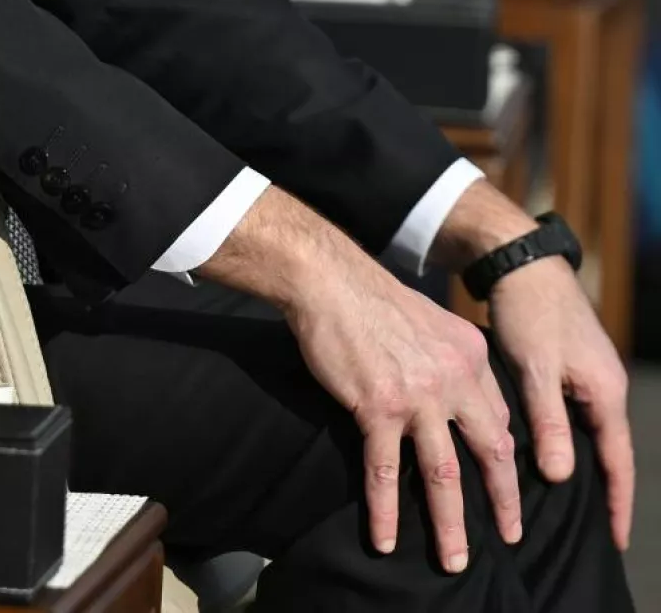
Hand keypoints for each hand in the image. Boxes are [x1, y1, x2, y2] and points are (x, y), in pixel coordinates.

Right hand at [201, 189, 519, 571]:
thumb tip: (467, 404)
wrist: (330, 280)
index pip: (499, 417)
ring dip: (450, 524)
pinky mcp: (378, 407)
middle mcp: (454, 378)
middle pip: (489, 452)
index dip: (502, 456)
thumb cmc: (375, 299)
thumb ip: (455, 361)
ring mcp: (418, 396)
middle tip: (510, 536)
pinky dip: (385, 511)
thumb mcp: (433, 322)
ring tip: (454, 560)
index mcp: (471, 355)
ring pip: (443, 474)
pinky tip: (385, 540)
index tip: (502, 483)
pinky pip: (384, 471)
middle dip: (503, 502)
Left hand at [489, 259, 632, 549]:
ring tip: (569, 502)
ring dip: (582, 464)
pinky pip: (573, 413)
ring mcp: (588, 374)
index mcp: (604, 391)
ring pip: (588, 432)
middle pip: (608, 450)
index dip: (617, 502)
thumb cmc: (529, 313)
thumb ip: (550, 423)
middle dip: (603, 489)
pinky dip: (566, 437)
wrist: (519, 261)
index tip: (615, 540)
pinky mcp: (568, 364)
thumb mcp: (536, 370)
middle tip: (592, 530)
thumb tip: (563, 476)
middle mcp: (604, 386)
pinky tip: (548, 453)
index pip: (618, 461)